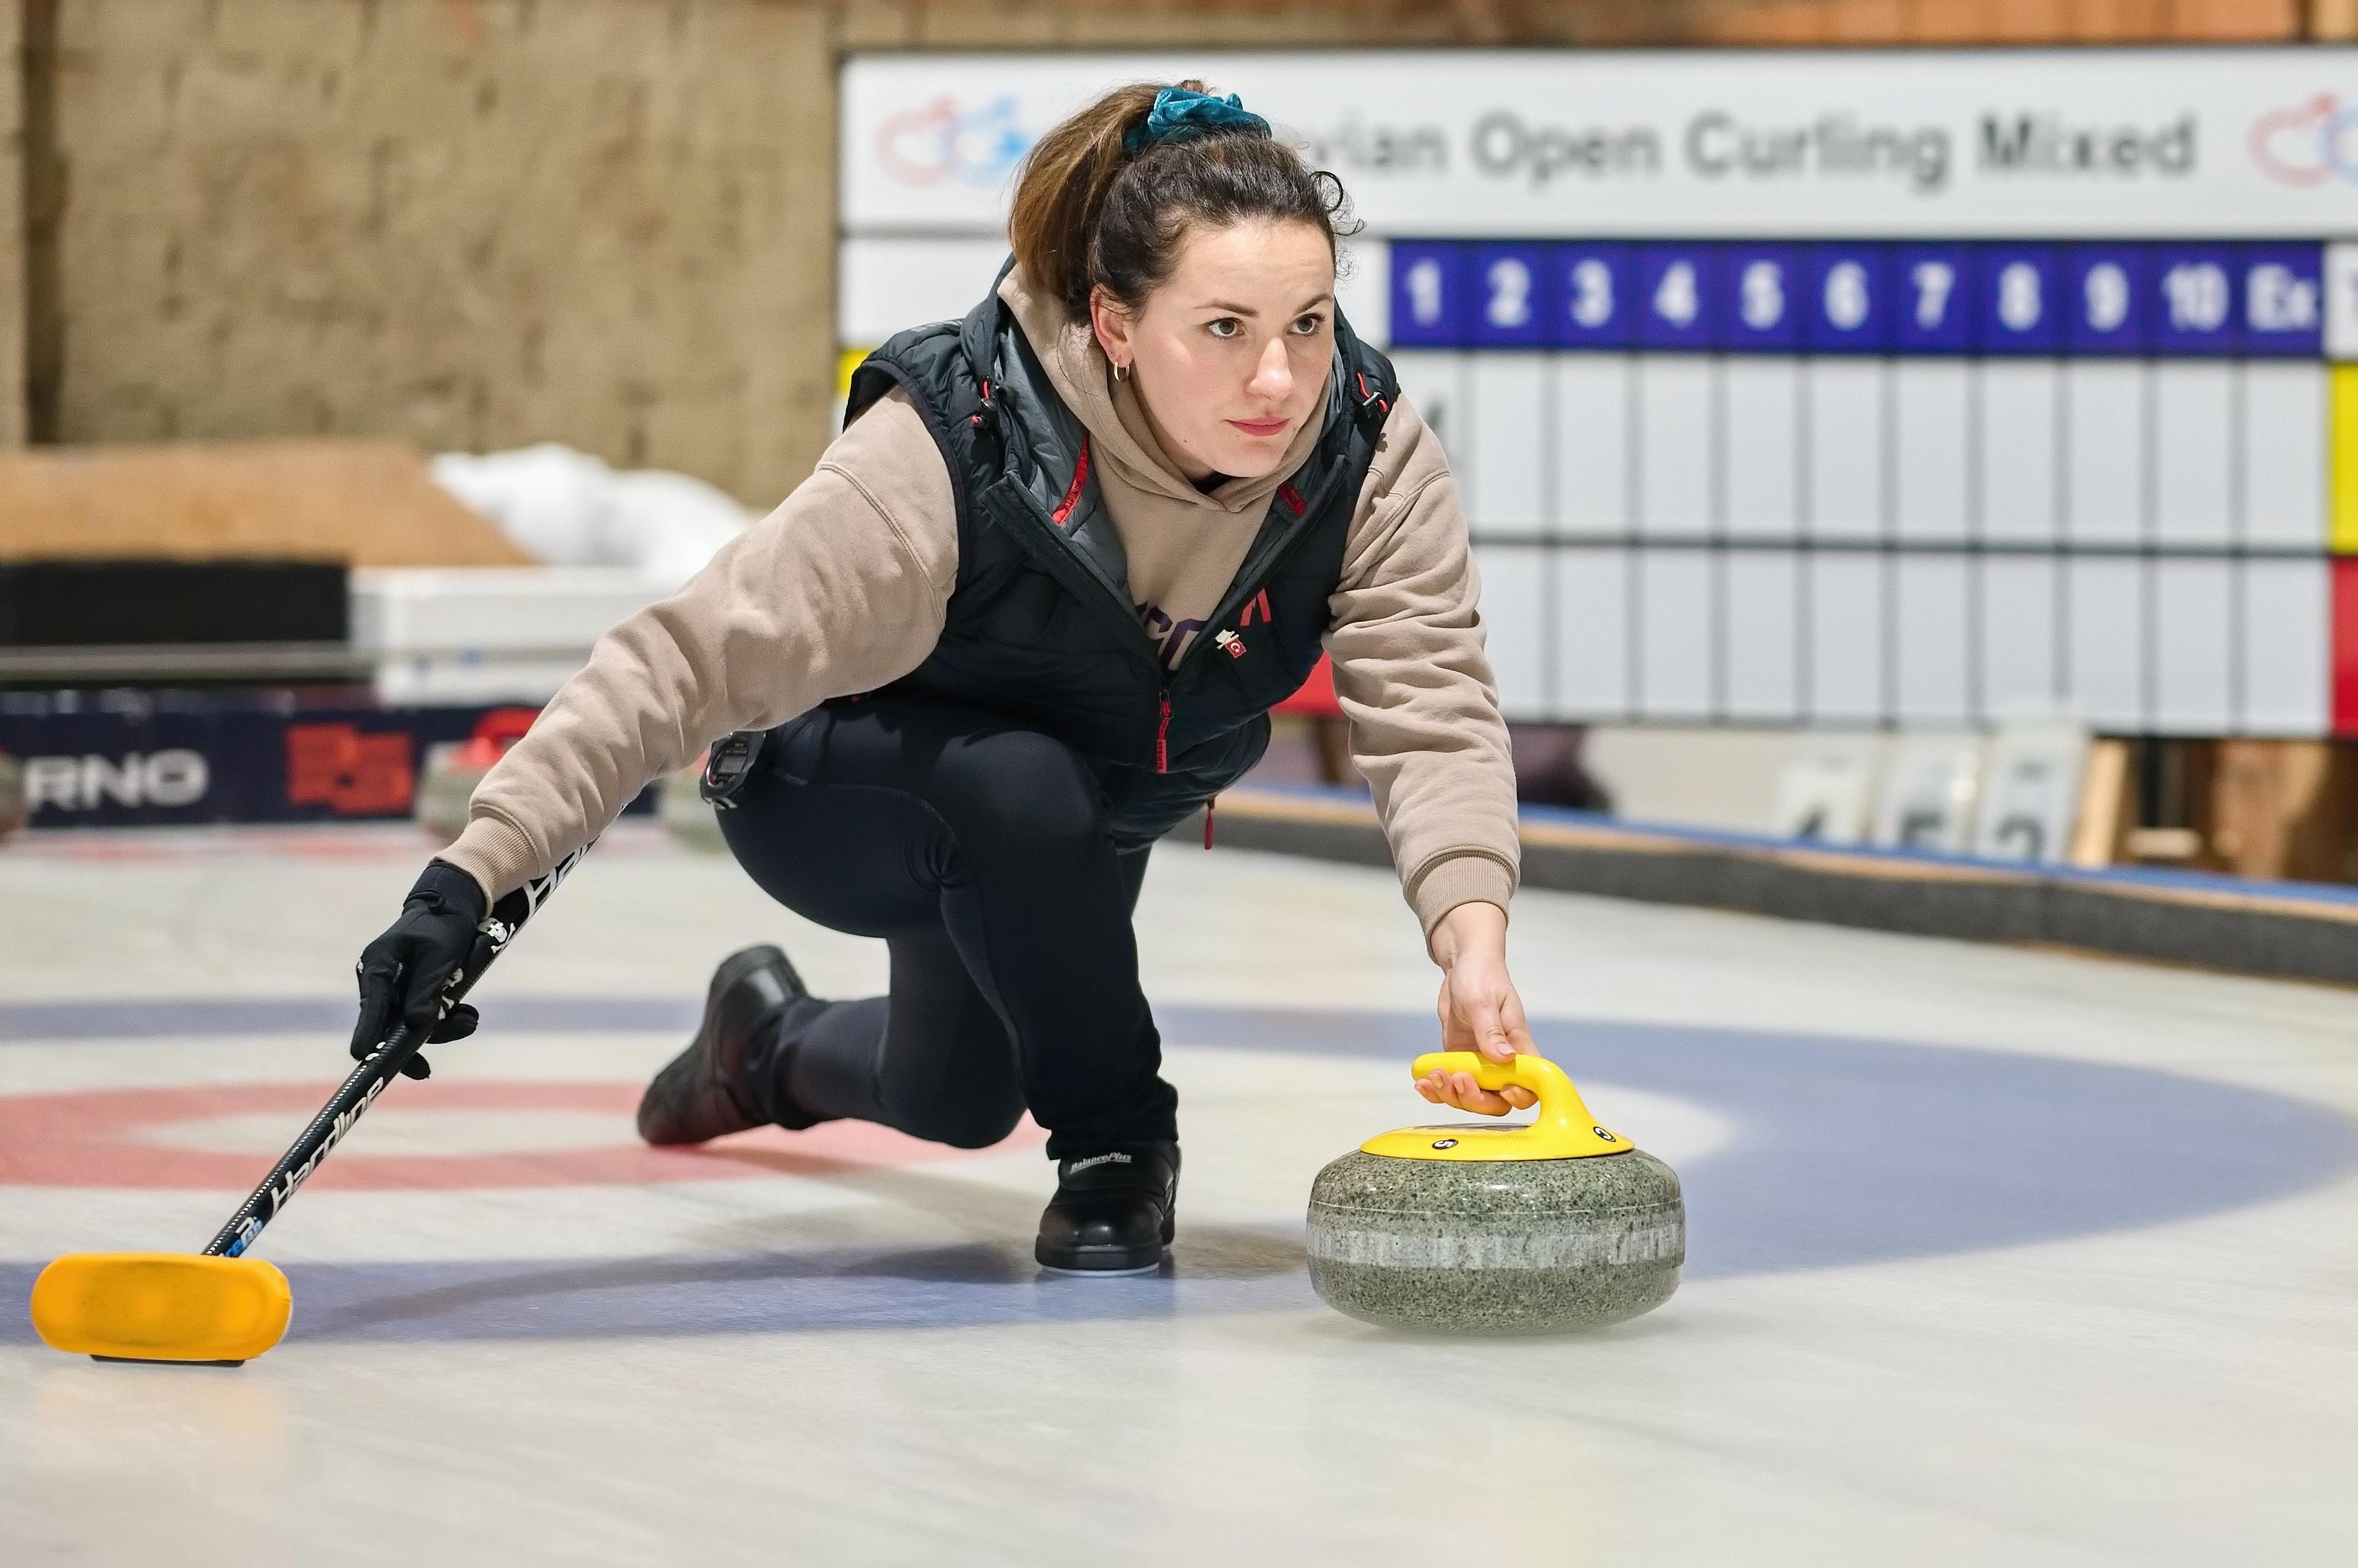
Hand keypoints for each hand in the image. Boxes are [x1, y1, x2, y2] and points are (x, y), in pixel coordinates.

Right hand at [350, 861, 492, 1079]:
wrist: (456, 908)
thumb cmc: (445, 926)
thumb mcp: (439, 956)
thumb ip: (425, 989)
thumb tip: (415, 1025)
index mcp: (378, 966)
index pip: (370, 1008)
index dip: (368, 1035)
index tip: (363, 1056)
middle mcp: (380, 981)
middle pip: (388, 1025)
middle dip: (415, 1042)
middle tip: (427, 1069)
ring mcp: (395, 990)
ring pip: (409, 1025)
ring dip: (441, 1028)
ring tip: (470, 1018)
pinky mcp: (411, 994)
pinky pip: (423, 1016)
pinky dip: (446, 1020)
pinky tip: (467, 1014)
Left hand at [1416, 901, 1537, 1117]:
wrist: (1463, 967)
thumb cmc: (1481, 977)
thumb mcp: (1482, 1001)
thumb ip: (1492, 1031)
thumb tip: (1505, 1059)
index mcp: (1518, 1046)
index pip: (1530, 1084)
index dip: (1519, 1096)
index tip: (1501, 1089)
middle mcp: (1501, 1061)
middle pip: (1497, 1101)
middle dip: (1475, 1099)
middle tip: (1456, 1078)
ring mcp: (1480, 1064)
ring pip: (1471, 1098)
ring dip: (1450, 1095)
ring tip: (1433, 1077)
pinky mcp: (1460, 1061)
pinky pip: (1450, 1086)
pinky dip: (1436, 1090)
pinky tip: (1423, 1082)